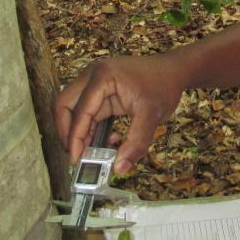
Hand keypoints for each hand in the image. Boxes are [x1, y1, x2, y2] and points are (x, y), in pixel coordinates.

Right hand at [54, 54, 186, 174]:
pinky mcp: (101, 90)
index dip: (75, 137)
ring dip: (81, 132)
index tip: (75, 160)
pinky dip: (92, 128)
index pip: (80, 111)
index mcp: (102, 77)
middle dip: (68, 132)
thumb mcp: (152, 116)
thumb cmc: (164, 86)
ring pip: (74, 109)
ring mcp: (95, 81)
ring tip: (92, 153)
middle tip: (76, 155)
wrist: (175, 71)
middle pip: (64, 105)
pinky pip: (88, 111)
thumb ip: (135, 143)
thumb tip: (119, 168)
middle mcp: (93, 76)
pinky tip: (108, 142)